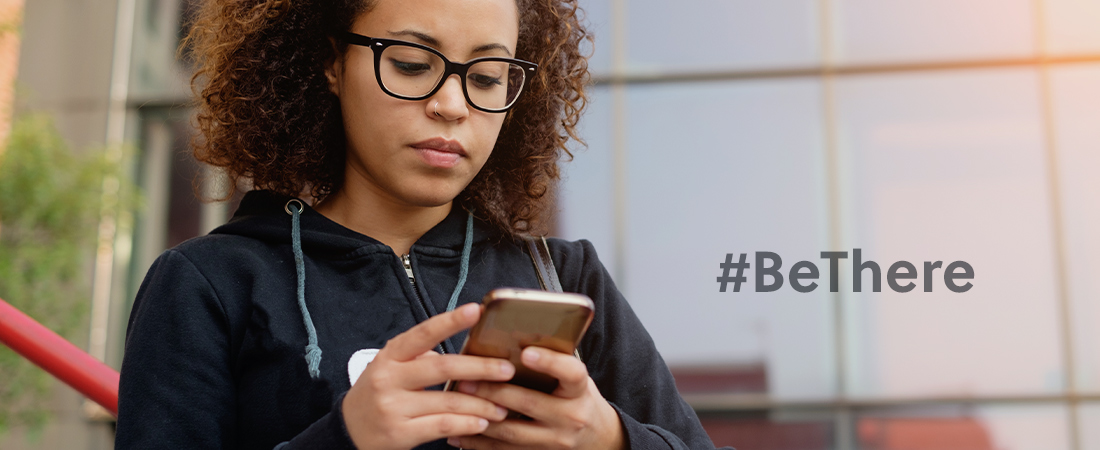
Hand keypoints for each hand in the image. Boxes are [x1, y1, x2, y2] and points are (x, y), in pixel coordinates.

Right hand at [341, 303, 515, 449]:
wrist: (349, 431)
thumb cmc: (379, 393)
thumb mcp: (391, 367)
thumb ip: (421, 357)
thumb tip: (465, 352)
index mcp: (391, 356)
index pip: (423, 334)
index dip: (450, 321)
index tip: (476, 310)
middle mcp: (389, 379)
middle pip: (442, 367)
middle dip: (479, 368)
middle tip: (507, 369)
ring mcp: (393, 407)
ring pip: (447, 402)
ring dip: (480, 404)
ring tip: (502, 405)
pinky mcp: (400, 433)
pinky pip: (442, 426)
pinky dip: (466, 424)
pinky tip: (482, 423)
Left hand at [446, 346, 624, 449]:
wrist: (597, 437)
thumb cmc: (578, 397)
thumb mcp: (574, 377)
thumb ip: (552, 361)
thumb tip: (513, 336)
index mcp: (580, 390)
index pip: (571, 373)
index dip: (549, 362)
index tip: (526, 352)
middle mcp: (570, 416)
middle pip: (529, 403)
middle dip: (494, 391)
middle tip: (466, 379)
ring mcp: (555, 439)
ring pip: (512, 431)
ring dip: (480, 417)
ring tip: (457, 402)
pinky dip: (480, 442)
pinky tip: (460, 432)